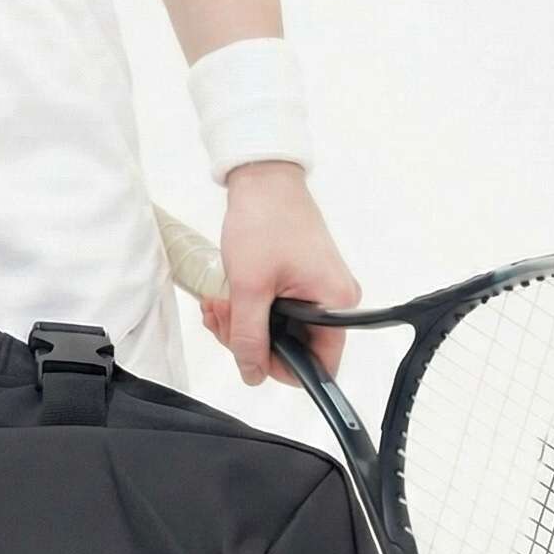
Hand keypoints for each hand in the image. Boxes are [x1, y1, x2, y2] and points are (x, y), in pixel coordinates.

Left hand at [201, 161, 359, 386]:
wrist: (262, 179)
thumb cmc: (264, 220)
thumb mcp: (250, 288)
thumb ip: (249, 338)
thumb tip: (252, 374)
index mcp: (335, 305)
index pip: (319, 364)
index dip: (282, 368)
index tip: (250, 357)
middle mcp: (333, 301)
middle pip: (293, 348)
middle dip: (250, 341)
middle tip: (223, 319)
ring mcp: (316, 290)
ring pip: (277, 331)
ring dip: (242, 325)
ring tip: (219, 303)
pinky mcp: (299, 282)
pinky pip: (274, 311)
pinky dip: (247, 309)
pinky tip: (225, 297)